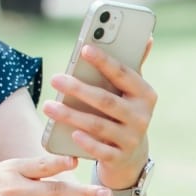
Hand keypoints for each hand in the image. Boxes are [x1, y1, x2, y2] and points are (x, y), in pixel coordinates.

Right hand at [0, 154, 101, 195]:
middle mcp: (12, 191)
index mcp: (13, 171)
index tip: (77, 162)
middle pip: (54, 192)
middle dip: (83, 194)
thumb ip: (35, 168)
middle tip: (105, 195)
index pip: (41, 165)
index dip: (60, 162)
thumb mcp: (7, 170)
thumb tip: (71, 163)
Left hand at [42, 39, 156, 191]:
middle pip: (106, 100)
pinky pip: (101, 150)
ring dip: (71, 115)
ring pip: (98, 125)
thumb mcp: (131, 92)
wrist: (130, 157)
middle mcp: (141, 116)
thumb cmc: (124, 113)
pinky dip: (87, 142)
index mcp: (144, 94)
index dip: (104, 61)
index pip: (123, 74)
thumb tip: (147, 36)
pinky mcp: (119, 158)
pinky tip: (71, 133)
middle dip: (79, 89)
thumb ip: (132, 66)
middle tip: (55, 79)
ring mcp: (131, 138)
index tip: (84, 49)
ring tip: (48, 106)